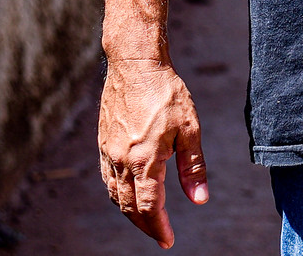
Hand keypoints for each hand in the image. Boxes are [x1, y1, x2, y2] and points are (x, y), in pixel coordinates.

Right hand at [100, 59, 207, 247]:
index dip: (158, 227)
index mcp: (144, 160)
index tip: (168, 240)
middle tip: (160, 235)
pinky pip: (108, 179)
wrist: (135, 65)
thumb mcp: (190, 129)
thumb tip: (200, 200)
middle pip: (129, 206)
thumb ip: (193, 167)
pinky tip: (128, 194)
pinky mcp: (103, 143)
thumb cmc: (167, 93)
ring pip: (116, 194)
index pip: (149, 207)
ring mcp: (108, 152)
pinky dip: (118, 194)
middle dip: (145, 225)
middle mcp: (121, 160)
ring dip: (130, 212)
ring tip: (147, 220)